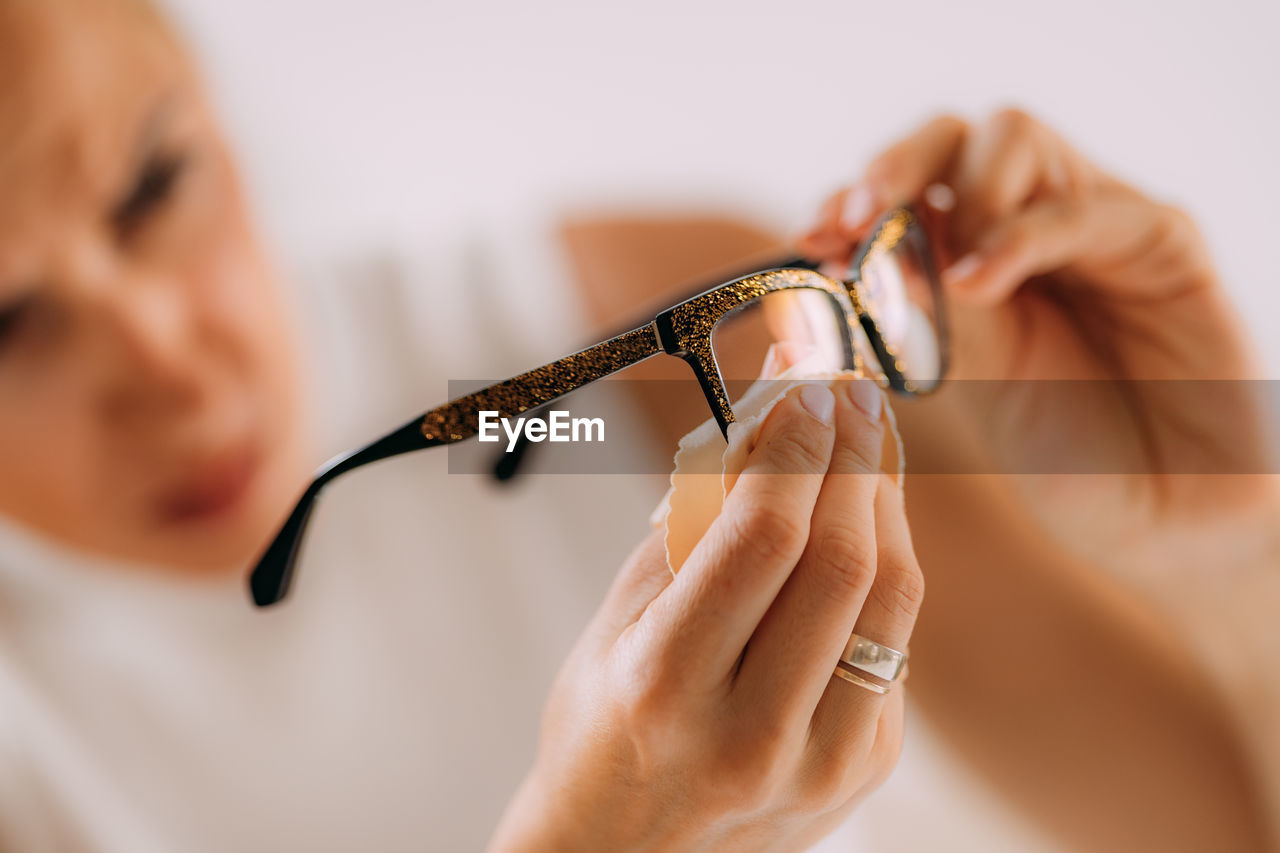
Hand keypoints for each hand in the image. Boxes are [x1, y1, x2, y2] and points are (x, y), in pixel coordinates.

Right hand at [487, 381, 922, 851]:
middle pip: (843, 561)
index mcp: (665, 685)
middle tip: (849, 391)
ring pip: (890, 598)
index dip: (796, 446)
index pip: (761, 539)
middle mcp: (750, 732)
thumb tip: (760, 415)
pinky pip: (890, 642)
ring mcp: (819, 762)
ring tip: (865, 439)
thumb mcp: (618, 620)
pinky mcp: (863, 768)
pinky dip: (880, 568)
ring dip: (885, 501)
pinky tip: (861, 524)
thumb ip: (691, 523)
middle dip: (854, 455)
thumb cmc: (603, 725)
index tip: (805, 384)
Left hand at [800, 110, 1277, 574]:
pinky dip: (1017, 237)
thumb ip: (926, 309)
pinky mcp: (1160, 236)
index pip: (904, 188)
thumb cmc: (1063, 450)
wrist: (1162, 512)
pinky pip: (1082, 207)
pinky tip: (979, 284)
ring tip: (948, 276)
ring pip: (1012, 137)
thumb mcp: (975, 378)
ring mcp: (1090, 220)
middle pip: (952, 135)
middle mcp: (1025, 221)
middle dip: (895, 164)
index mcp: (968, 253)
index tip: (814, 236)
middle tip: (862, 214)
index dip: (853, 199)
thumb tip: (852, 256)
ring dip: (959, 195)